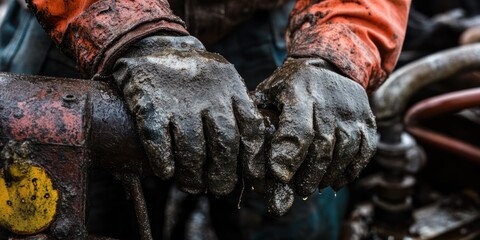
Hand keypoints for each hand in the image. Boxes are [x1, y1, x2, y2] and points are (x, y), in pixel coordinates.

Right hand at [112, 35, 264, 195]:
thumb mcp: (223, 81)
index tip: (251, 179)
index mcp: (232, 87)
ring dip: (193, 174)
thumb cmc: (195, 75)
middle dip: (223, 174)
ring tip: (193, 186)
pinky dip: (164, 162)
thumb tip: (249, 159)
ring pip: (192, 148)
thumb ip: (237, 110)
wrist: (154, 44)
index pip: (251, 129)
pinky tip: (167, 173)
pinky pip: (158, 141)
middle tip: (220, 190)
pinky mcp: (150, 103)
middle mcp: (209, 93)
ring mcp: (179, 98)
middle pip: (224, 143)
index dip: (253, 159)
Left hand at [255, 58, 375, 196]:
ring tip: (315, 186)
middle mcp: (328, 99)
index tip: (280, 177)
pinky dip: (351, 170)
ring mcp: (351, 109)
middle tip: (299, 189)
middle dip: (309, 173)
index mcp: (299, 91)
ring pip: (345, 150)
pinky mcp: (367, 117)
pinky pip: (364, 149)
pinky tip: (335, 180)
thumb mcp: (269, 91)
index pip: (297, 130)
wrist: (329, 64)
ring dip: (329, 175)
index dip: (288, 157)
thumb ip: (258, 117)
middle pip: (322, 145)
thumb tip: (246, 151)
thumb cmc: (290, 86)